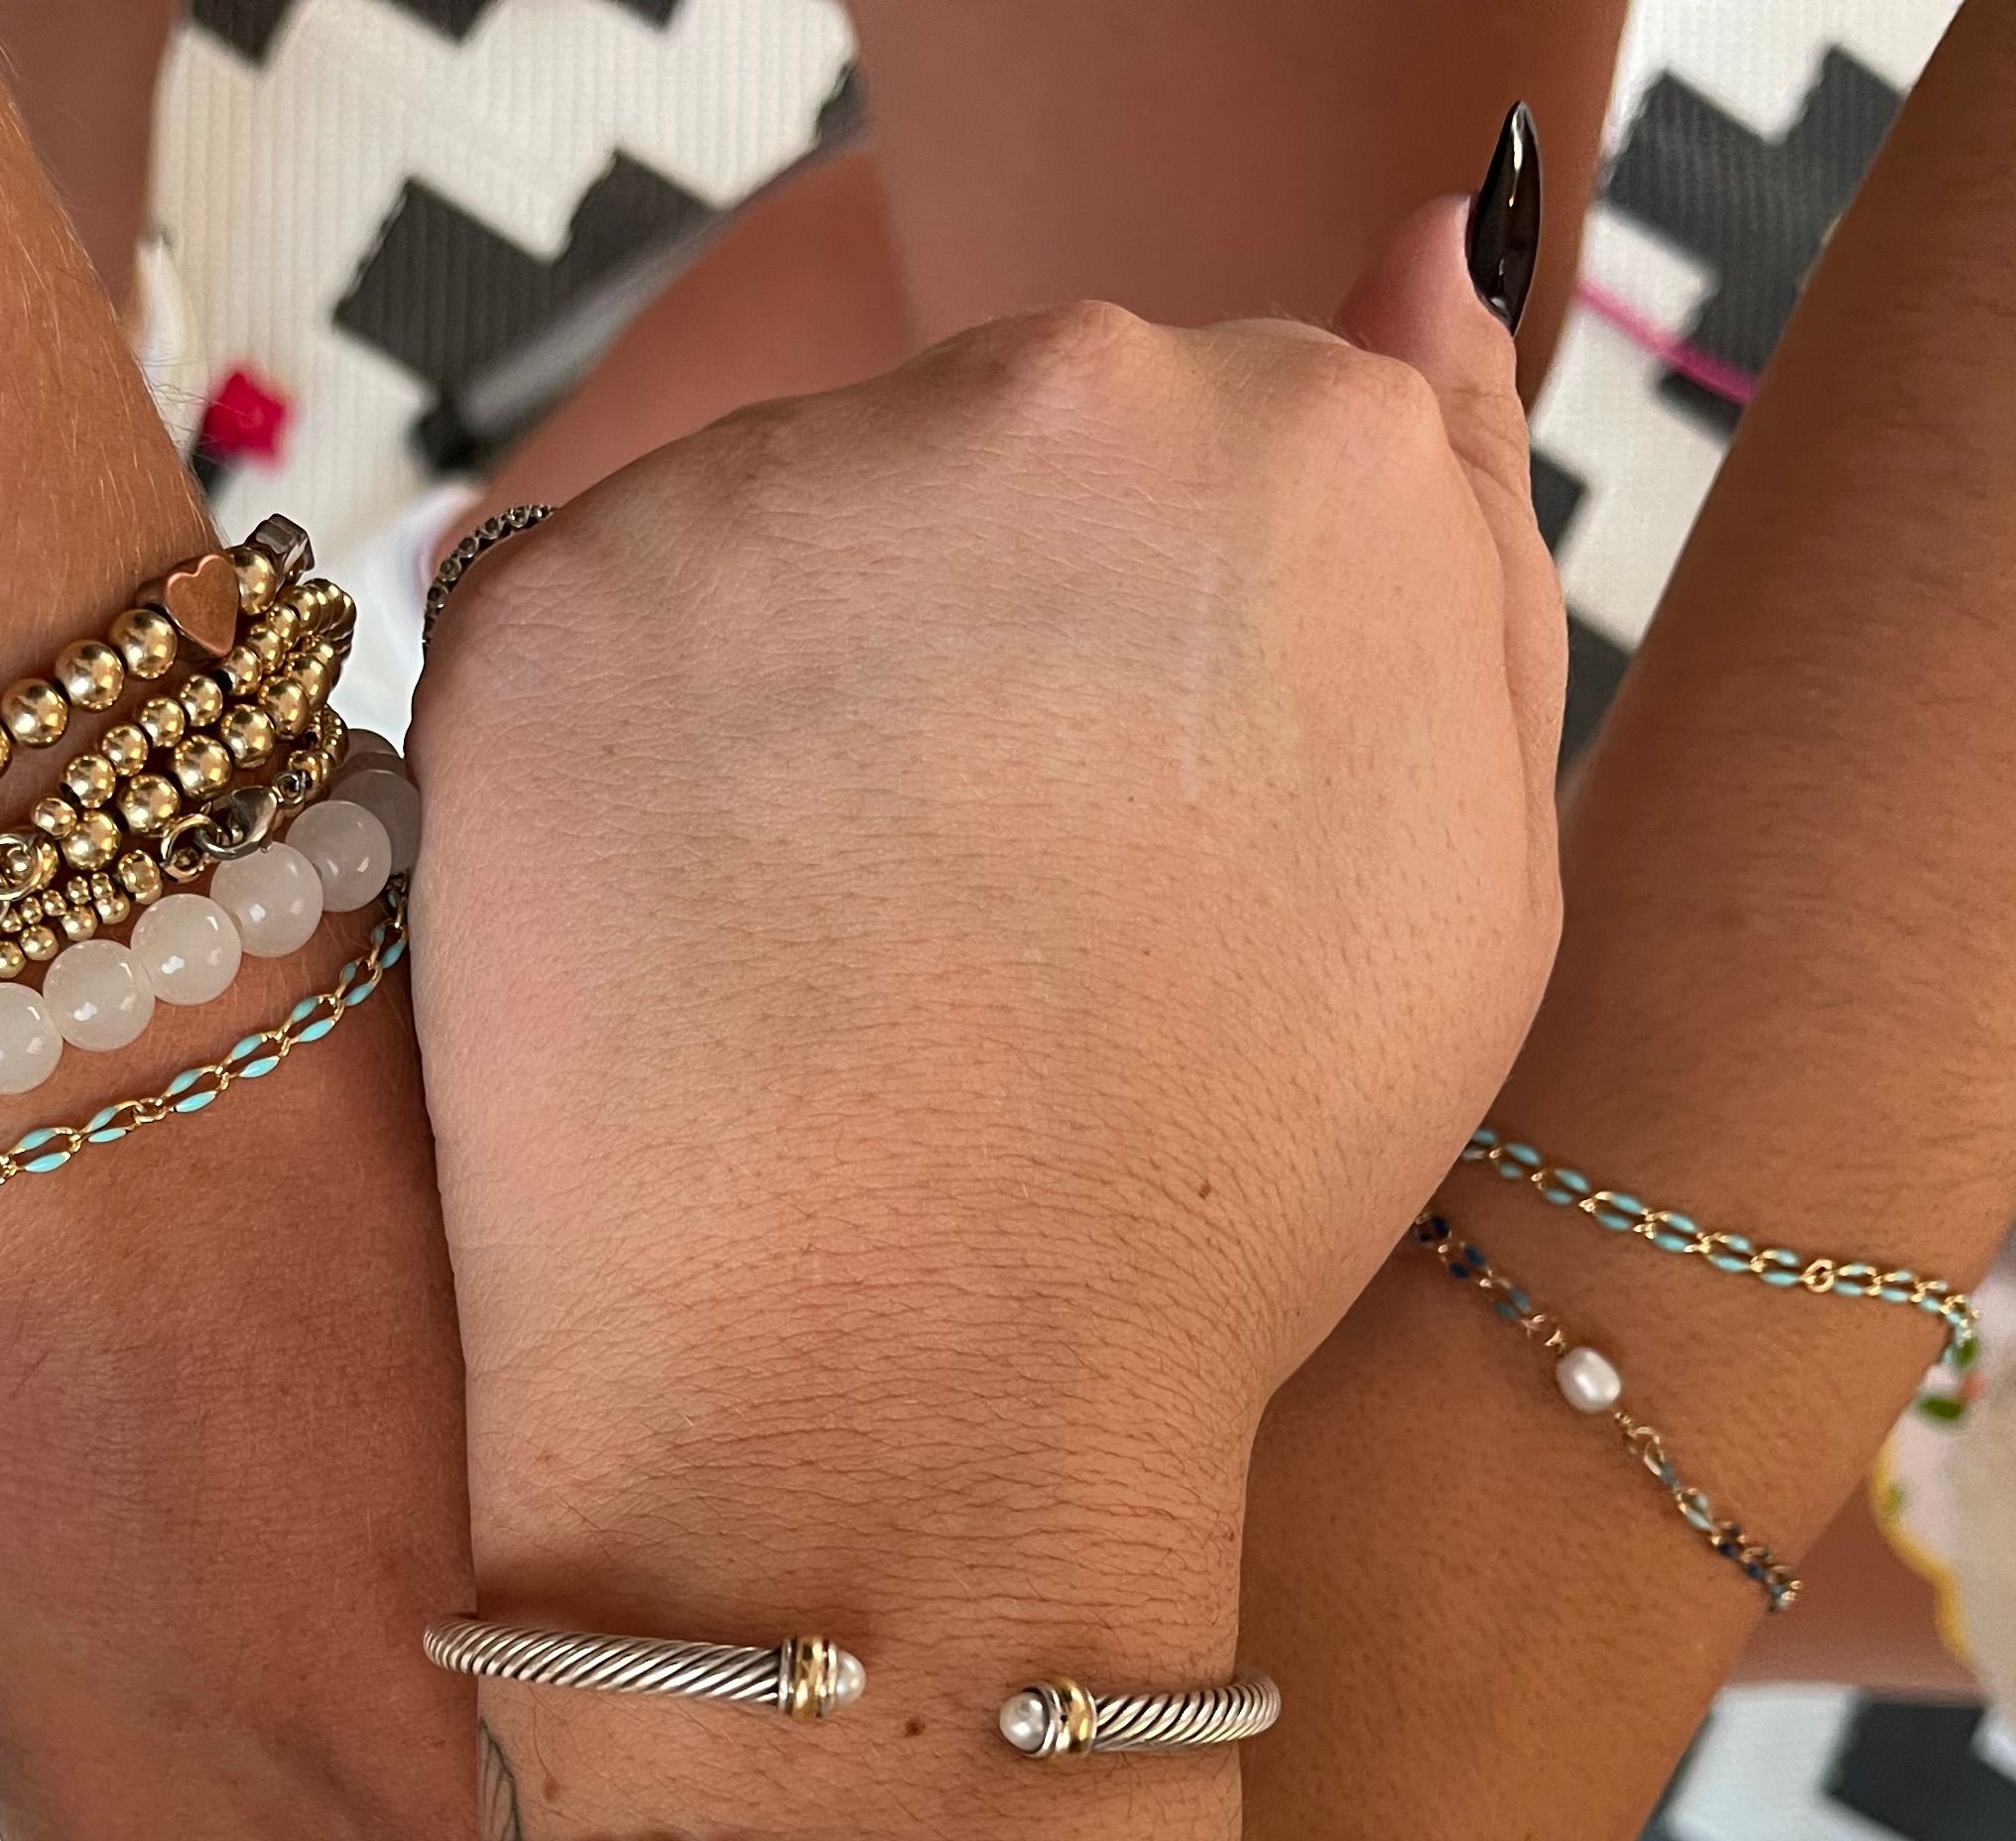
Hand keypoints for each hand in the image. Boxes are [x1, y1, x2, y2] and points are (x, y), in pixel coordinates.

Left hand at [411, 212, 1561, 1803]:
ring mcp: (777, 486)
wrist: (906, 1421)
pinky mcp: (542, 597)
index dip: (1141, 650)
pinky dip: (613, 747)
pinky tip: (683, 937)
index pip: (1199, 432)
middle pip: (989, 437)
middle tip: (971, 911)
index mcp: (1313, 443)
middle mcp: (1054, 394)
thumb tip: (1432, 244)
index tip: (1118, 831)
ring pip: (778, 514)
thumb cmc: (1214, 1188)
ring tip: (826, 947)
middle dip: (972, 624)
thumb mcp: (1473, 872)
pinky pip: (583, 605)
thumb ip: (1468, 517)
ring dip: (786, 675)